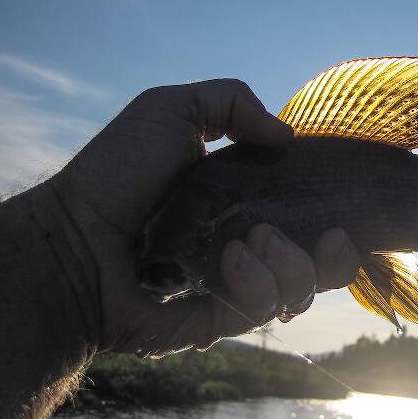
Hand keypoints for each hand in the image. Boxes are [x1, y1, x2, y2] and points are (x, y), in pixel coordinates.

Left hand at [50, 79, 360, 355]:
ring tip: (254, 240)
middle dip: (338, 259)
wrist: (74, 239)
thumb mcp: (170, 110)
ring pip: (302, 293)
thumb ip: (232, 100)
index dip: (341, 228)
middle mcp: (251, 248)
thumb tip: (286, 138)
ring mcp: (237, 286)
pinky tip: (232, 261)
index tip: (343, 220)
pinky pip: (264, 309)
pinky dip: (258, 284)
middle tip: (322, 236)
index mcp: (249, 204)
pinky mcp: (220, 318)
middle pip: (325, 270)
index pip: (313, 224)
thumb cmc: (118, 172)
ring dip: (294, 265)